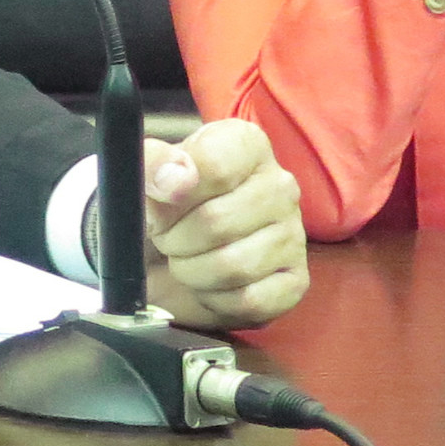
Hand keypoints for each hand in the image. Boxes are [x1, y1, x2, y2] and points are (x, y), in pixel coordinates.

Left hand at [140, 119, 307, 329]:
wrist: (176, 247)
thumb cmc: (168, 203)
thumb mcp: (149, 173)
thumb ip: (153, 164)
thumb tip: (174, 180)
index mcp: (246, 145)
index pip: (214, 166)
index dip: (172, 195)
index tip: (159, 202)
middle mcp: (280, 185)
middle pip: (217, 223)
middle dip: (176, 239)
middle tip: (168, 236)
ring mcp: (293, 234)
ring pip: (233, 266)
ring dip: (191, 271)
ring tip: (186, 257)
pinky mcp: (294, 281)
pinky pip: (249, 300)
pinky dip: (215, 297)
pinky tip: (209, 281)